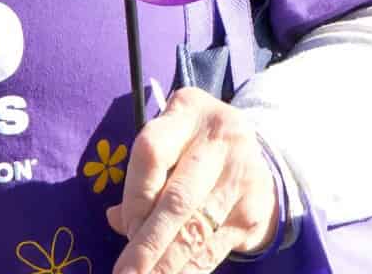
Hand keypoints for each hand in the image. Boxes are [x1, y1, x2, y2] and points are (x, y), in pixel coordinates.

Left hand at [106, 88, 279, 273]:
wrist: (258, 152)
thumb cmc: (195, 145)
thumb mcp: (170, 139)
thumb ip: (143, 174)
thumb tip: (114, 219)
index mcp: (188, 113)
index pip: (152, 153)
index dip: (135, 195)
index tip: (125, 226)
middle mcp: (219, 140)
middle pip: (177, 198)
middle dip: (148, 242)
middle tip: (126, 273)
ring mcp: (241, 176)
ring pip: (197, 228)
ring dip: (167, 263)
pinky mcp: (253, 210)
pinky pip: (215, 247)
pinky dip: (190, 269)